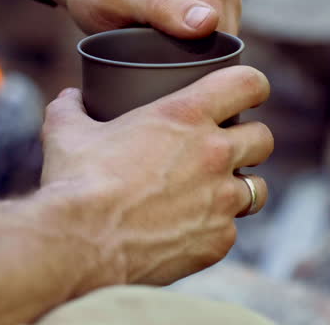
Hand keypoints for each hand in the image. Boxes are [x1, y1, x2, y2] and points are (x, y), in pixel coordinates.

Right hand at [39, 66, 272, 285]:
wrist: (78, 245)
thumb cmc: (75, 183)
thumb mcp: (66, 133)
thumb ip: (71, 108)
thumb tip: (69, 97)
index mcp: (186, 115)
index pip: (248, 84)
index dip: (253, 86)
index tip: (247, 94)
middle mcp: (214, 154)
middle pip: (263, 138)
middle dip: (249, 140)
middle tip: (226, 147)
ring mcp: (221, 201)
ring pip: (258, 187)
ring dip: (241, 186)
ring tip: (215, 192)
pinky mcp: (218, 240)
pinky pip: (231, 229)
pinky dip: (215, 228)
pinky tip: (190, 229)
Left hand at [43, 0, 241, 37]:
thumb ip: (161, 7)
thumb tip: (208, 23)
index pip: (220, 33)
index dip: (192, 54)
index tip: (154, 52)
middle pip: (225, 41)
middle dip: (193, 54)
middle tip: (150, 48)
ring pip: (222, 45)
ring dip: (193, 54)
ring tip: (157, 44)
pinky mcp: (218, 9)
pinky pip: (216, 43)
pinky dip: (194, 51)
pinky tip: (169, 45)